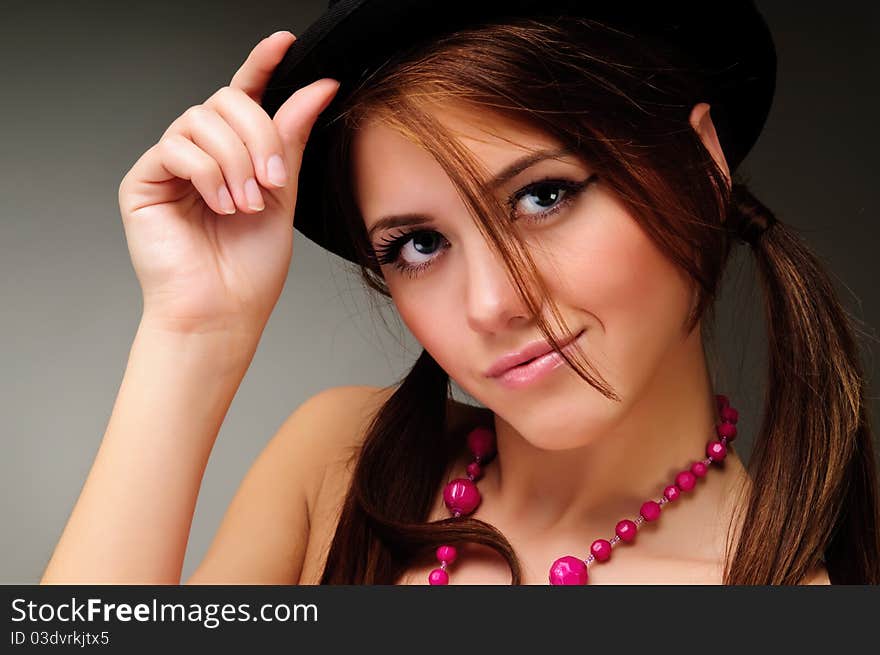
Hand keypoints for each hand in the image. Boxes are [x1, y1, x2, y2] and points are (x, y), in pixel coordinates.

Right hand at [118, 31, 339, 334]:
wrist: (223, 312)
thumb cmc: (250, 267)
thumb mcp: (283, 194)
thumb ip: (290, 139)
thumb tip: (316, 87)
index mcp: (235, 155)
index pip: (245, 97)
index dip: (261, 65)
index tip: (284, 42)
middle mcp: (201, 155)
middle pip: (225, 102)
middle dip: (258, 137)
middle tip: (271, 182)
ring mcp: (170, 166)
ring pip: (201, 120)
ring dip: (235, 161)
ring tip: (245, 204)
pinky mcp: (144, 181)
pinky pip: (176, 147)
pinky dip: (208, 173)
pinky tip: (221, 204)